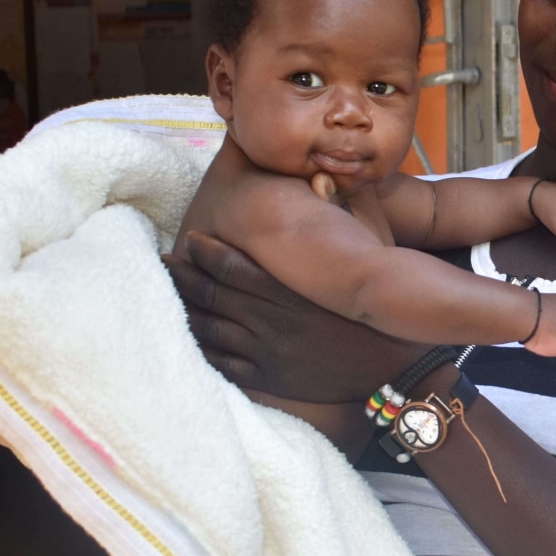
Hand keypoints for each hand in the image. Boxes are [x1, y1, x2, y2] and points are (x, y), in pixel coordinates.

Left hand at [164, 231, 424, 402]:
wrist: (394, 369)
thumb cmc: (380, 308)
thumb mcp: (370, 256)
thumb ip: (346, 213)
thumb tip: (323, 176)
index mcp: (287, 290)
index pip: (230, 266)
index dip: (203, 253)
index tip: (189, 241)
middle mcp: (269, 321)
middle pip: (210, 295)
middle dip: (181, 277)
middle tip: (160, 263)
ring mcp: (267, 353)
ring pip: (209, 330)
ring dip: (184, 311)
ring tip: (164, 297)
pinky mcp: (270, 380)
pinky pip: (224, 365)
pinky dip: (203, 351)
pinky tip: (189, 339)